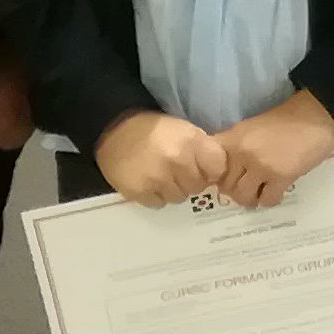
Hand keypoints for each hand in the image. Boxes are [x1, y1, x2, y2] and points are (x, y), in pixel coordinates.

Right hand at [94, 110, 224, 207]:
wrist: (115, 131)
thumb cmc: (155, 130)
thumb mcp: (186, 130)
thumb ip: (203, 150)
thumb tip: (217, 173)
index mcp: (192, 142)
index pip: (218, 169)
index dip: (211, 170)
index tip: (203, 168)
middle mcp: (177, 161)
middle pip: (198, 186)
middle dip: (190, 180)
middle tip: (177, 171)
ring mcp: (157, 178)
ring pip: (179, 197)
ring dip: (172, 189)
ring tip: (161, 175)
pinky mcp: (139, 191)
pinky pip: (158, 203)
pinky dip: (155, 196)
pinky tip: (149, 182)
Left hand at [211, 90, 333, 208]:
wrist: (315, 116)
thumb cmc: (285, 121)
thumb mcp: (250, 128)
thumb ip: (235, 146)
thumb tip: (227, 170)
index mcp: (232, 139)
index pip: (210, 167)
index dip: (216, 177)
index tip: (227, 179)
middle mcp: (242, 153)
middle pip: (226, 186)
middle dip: (235, 191)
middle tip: (247, 189)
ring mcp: (261, 166)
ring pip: (243, 196)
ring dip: (251, 199)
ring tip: (259, 194)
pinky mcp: (281, 176)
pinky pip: (266, 199)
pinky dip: (269, 200)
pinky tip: (275, 192)